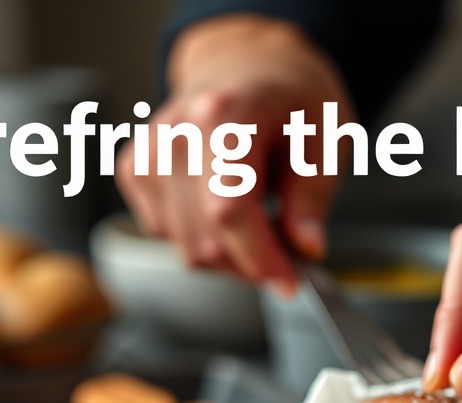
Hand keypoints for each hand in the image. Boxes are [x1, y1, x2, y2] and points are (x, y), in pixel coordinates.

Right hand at [116, 14, 352, 293]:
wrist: (245, 64)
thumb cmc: (287, 96)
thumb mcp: (327, 136)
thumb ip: (313, 197)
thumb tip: (305, 246)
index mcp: (223, 114)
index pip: (229, 211)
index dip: (259, 258)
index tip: (288, 280)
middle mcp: (175, 134)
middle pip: (206, 240)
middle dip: (252, 264)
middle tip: (285, 251)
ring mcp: (149, 155)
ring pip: (188, 249)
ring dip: (230, 257)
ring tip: (259, 223)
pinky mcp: (134, 172)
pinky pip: (168, 237)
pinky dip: (203, 241)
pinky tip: (224, 213)